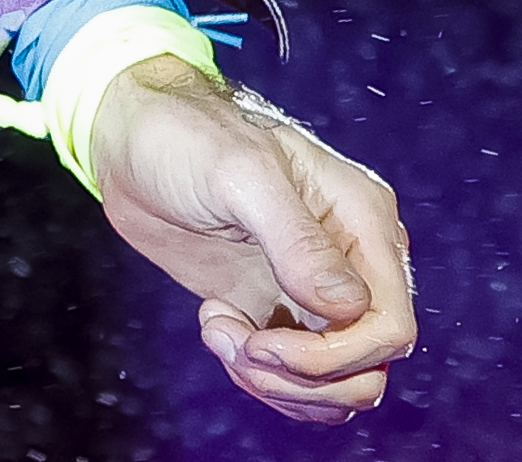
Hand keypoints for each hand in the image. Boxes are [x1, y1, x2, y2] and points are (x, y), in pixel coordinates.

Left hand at [88, 56, 416, 423]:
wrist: (131, 138)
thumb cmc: (187, 136)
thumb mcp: (241, 175)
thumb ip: (297, 240)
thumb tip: (348, 308)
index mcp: (363, 223)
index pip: (390, 326)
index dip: (336, 355)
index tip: (264, 341)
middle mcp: (352, 263)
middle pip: (368, 367)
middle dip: (303, 378)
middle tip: (237, 344)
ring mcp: (313, 291)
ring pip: (336, 383)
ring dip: (279, 385)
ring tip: (219, 334)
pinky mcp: (275, 309)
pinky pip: (297, 377)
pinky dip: (261, 378)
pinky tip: (215, 327)